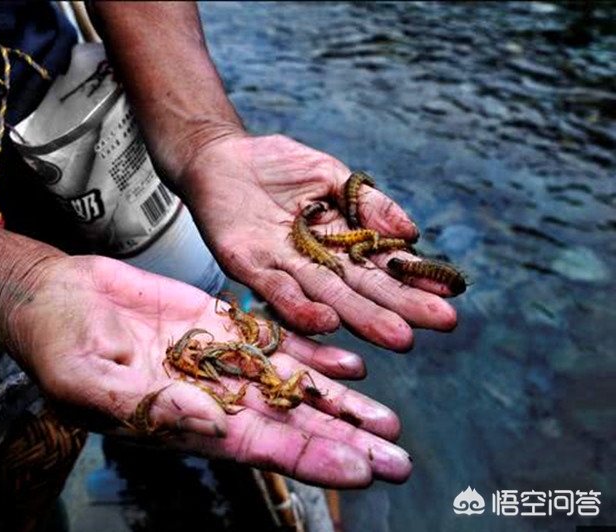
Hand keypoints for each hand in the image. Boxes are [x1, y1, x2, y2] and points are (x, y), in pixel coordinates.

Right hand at [2, 255, 411, 487]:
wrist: (55, 300)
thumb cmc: (57, 347)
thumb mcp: (91, 381)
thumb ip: (151, 405)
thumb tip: (210, 424)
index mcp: (183, 420)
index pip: (259, 446)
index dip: (311, 458)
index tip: (362, 470)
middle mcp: (210, 396)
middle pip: (290, 422)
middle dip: (344, 441)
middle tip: (400, 459)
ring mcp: (218, 359)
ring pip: (291, 384)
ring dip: (340, 402)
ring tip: (388, 419)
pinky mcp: (217, 323)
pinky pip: (273, 339)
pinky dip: (312, 351)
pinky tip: (350, 364)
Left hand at [178, 134, 457, 350]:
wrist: (218, 155)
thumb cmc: (275, 165)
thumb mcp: (330, 176)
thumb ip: (368, 203)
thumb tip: (413, 232)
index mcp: (338, 243)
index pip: (381, 266)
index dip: (414, 280)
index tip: (449, 295)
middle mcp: (314, 263)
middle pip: (361, 289)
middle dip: (399, 308)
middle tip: (440, 325)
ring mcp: (282, 267)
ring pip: (326, 297)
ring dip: (361, 317)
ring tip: (399, 336)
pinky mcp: (248, 265)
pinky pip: (276, 289)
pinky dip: (301, 307)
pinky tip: (329, 321)